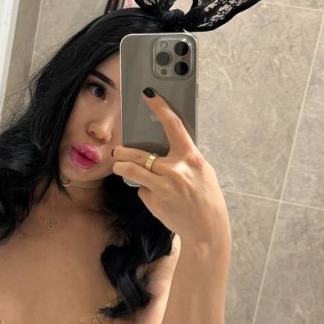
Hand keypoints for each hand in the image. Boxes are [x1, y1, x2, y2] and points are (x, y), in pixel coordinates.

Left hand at [112, 89, 229, 250]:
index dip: (160, 107)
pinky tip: (153, 195)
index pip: (173, 125)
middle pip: (139, 153)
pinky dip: (143, 189)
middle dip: (123, 151)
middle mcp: (175, 170)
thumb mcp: (202, 171)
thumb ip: (184, 158)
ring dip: (120, 166)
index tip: (148, 94)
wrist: (207, 229)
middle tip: (117, 150)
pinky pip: (142, 189)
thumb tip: (163, 145)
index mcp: (191, 158)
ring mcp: (163, 187)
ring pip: (131, 170)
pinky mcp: (154, 201)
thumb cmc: (206, 197)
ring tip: (118, 165)